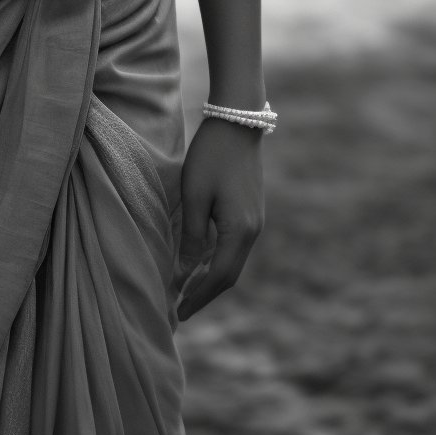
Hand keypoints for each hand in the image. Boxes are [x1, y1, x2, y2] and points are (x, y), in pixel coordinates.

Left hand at [175, 116, 264, 320]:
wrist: (238, 121)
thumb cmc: (211, 156)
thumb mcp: (195, 196)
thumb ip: (192, 237)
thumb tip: (186, 274)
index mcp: (240, 231)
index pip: (219, 277)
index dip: (199, 297)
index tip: (179, 313)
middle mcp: (253, 231)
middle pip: (229, 274)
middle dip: (205, 293)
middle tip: (181, 310)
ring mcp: (255, 221)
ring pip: (233, 261)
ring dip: (211, 278)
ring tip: (187, 291)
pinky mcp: (251, 210)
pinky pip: (234, 246)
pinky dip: (218, 260)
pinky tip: (201, 263)